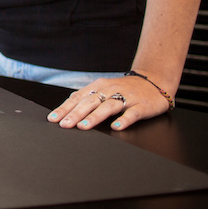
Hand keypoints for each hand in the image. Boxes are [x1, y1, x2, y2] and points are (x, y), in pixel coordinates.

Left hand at [48, 75, 171, 131]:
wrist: (154, 81)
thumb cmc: (125, 88)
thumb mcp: (105, 89)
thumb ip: (88, 98)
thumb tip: (67, 109)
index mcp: (99, 86)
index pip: (78, 97)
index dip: (65, 108)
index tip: (53, 118)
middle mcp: (111, 90)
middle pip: (90, 101)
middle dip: (76, 113)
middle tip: (65, 124)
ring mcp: (127, 98)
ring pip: (108, 107)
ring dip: (95, 116)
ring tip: (83, 126)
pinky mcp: (142, 106)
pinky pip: (132, 114)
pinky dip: (123, 120)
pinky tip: (116, 127)